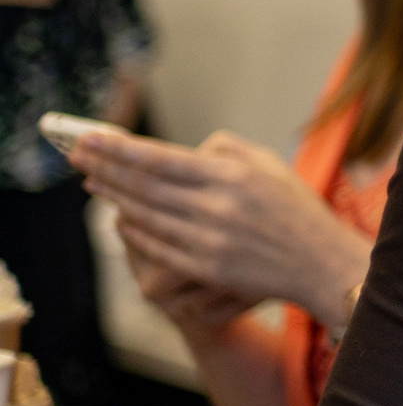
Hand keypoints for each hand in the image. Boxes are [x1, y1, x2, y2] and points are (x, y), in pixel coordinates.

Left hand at [71, 128, 370, 327]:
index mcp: (232, 176)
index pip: (160, 159)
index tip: (90, 138)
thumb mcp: (270, 165)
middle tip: (78, 156)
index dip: (119, 149)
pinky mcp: (206, 268)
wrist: (321, 264)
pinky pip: (158, 246)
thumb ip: (227, 149)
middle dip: (105, 168)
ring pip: (146, 216)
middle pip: (144, 187)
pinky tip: (121, 218)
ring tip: (93, 182)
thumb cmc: (297, 211)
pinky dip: (134, 231)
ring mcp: (210, 240)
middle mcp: (217, 207)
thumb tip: (187, 148)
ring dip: (114, 198)